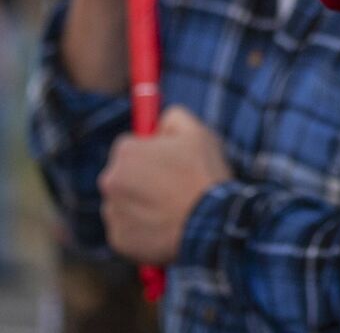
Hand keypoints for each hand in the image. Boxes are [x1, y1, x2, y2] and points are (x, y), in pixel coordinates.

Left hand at [99, 106, 232, 264]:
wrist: (212, 223)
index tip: (167, 160)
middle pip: (123, 174)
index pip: (129, 146)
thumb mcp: (197, 132)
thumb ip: (173, 117)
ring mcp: (113, 212)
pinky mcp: (119, 239)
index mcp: (127, 153)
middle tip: (171, 185)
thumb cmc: (204, 175)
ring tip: (172, 207)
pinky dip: (142, 228)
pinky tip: (166, 225)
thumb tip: (160, 121)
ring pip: (124, 202)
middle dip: (142, 177)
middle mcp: (110, 181)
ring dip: (141, 202)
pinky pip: (128, 229)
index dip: (150, 151)